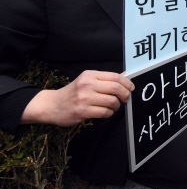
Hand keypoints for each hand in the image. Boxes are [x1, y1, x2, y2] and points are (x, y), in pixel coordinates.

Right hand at [20, 71, 134, 125]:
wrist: (52, 105)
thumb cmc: (73, 93)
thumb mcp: (87, 80)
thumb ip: (105, 79)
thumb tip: (125, 75)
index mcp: (90, 75)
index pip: (115, 76)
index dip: (127, 83)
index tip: (131, 88)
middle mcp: (87, 85)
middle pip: (116, 88)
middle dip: (125, 94)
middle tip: (125, 99)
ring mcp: (85, 98)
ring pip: (112, 101)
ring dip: (116, 106)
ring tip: (113, 106)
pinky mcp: (83, 111)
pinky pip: (105, 112)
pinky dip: (109, 113)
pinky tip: (106, 112)